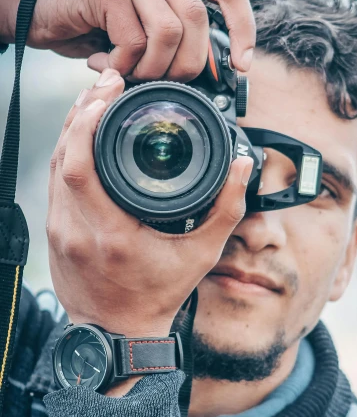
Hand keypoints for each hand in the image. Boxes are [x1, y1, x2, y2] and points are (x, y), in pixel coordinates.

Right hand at [0, 0, 254, 78]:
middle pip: (198, 19)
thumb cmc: (94, 24)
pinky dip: (123, 64)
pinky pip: (134, 40)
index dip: (242, 28)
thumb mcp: (144, 24)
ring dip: (152, 68)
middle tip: (162, 82)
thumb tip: (214, 70)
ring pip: (169, 31)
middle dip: (186, 65)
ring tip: (129, 72)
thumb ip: (176, 32)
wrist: (37, 10)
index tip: (241, 66)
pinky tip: (104, 62)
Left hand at [46, 68, 252, 339]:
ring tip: (95, 101)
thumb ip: (226, 209)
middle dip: (80, 112)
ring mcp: (58, 232)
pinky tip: (83, 136)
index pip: (80, 165)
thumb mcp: (202, 254)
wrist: (117, 331)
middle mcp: (75, 230)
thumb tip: (243, 166)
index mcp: (110, 234)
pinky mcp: (53, 234)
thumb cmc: (160, 294)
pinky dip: (67, 153)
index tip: (109, 92)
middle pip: (61, 156)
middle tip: (105, 85)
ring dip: (71, 130)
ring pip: (53, 167)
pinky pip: (54, 183)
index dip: (87, 121)